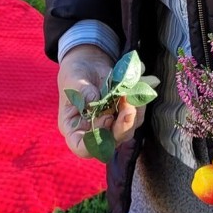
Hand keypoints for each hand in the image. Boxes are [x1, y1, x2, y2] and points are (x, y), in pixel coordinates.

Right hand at [58, 44, 145, 159]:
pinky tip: (138, 87)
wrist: (89, 64)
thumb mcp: (73, 80)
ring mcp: (110, 124)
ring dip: (133, 113)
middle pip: (111, 142)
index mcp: (74, 128)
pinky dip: (139, 103)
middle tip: (129, 107)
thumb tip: (95, 101)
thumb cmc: (75, 74)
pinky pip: (136, 116)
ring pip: (127, 130)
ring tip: (131, 92)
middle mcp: (93, 131)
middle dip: (123, 126)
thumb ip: (82, 92)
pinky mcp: (123, 115)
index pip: (82, 148)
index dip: (95, 142)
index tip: (105, 118)